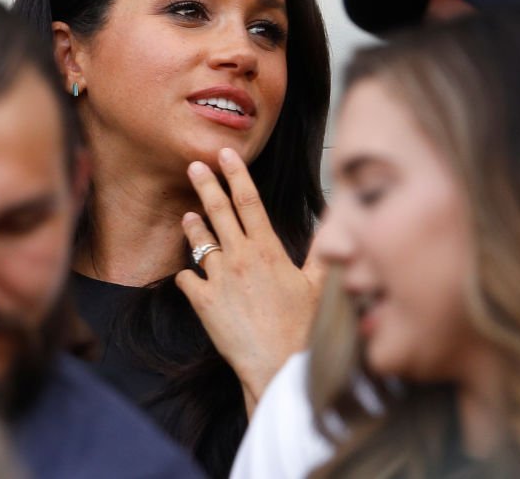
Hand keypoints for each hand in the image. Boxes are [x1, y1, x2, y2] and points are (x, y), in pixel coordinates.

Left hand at [175, 148, 326, 415]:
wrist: (279, 364)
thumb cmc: (303, 327)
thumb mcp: (318, 284)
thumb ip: (319, 249)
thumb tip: (331, 221)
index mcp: (268, 249)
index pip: (249, 201)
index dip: (237, 174)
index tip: (225, 154)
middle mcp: (240, 257)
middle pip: (219, 212)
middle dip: (206, 185)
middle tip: (194, 165)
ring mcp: (219, 279)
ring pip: (200, 242)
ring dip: (193, 226)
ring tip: (187, 215)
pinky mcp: (203, 302)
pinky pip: (188, 279)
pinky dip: (189, 275)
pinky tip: (190, 273)